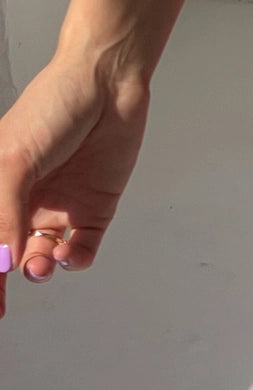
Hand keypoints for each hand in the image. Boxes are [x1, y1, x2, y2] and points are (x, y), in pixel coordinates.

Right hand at [0, 56, 149, 317]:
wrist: (106, 84)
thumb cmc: (51, 107)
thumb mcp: (15, 159)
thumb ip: (5, 213)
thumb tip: (0, 261)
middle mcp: (26, 201)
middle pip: (9, 253)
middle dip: (4, 280)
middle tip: (1, 305)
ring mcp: (60, 207)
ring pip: (43, 256)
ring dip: (39, 268)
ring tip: (40, 265)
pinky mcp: (94, 211)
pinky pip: (81, 249)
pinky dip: (74, 259)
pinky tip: (68, 254)